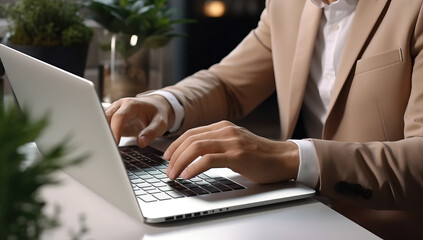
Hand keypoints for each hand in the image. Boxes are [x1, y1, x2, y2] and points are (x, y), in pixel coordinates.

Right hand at [105, 95, 174, 146]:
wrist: (156, 106)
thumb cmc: (157, 113)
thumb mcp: (160, 123)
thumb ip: (151, 132)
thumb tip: (141, 142)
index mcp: (131, 104)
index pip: (119, 116)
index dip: (115, 130)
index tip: (114, 143)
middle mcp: (120, 106)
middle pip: (106, 118)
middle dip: (104, 133)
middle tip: (107, 149)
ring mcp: (114, 111)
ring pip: (101, 122)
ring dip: (101, 134)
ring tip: (104, 149)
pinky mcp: (111, 118)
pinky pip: (103, 125)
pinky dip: (102, 135)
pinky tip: (104, 145)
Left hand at [164, 120, 299, 183]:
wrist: (283, 158)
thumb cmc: (260, 154)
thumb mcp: (235, 142)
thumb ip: (217, 143)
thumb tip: (194, 155)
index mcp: (223, 127)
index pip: (191, 133)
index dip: (175, 145)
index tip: (167, 157)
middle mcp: (226, 131)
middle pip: (190, 139)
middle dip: (174, 155)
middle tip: (168, 170)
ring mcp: (232, 142)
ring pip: (196, 147)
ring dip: (180, 162)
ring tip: (174, 174)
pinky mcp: (238, 156)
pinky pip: (209, 160)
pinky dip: (194, 168)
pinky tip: (188, 175)